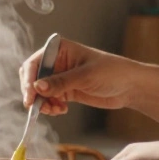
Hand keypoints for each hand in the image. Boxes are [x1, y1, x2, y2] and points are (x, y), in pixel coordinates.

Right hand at [18, 38, 140, 115]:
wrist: (130, 86)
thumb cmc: (111, 72)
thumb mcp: (85, 76)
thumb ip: (61, 82)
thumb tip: (38, 87)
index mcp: (59, 49)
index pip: (35, 63)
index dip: (29, 80)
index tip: (30, 97)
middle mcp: (57, 62)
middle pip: (33, 77)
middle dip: (33, 93)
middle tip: (37, 108)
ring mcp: (61, 77)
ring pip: (40, 92)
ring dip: (43, 103)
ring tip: (55, 110)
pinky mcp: (66, 91)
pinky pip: (50, 100)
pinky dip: (51, 107)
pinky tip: (61, 110)